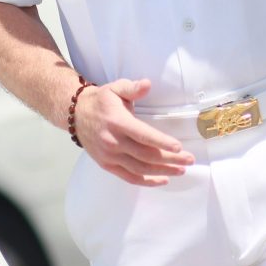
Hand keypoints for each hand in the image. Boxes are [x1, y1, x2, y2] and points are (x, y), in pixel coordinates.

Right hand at [74, 78, 194, 186]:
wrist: (76, 115)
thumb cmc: (101, 100)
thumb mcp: (116, 88)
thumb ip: (133, 88)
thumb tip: (147, 84)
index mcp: (117, 122)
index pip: (142, 135)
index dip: (161, 142)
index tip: (179, 147)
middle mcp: (112, 141)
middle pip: (145, 155)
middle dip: (170, 159)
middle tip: (189, 160)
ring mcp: (109, 156)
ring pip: (140, 169)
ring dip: (162, 171)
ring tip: (181, 170)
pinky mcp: (107, 165)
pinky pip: (129, 177)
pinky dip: (147, 181)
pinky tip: (163, 179)